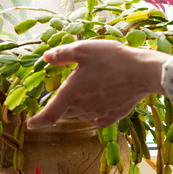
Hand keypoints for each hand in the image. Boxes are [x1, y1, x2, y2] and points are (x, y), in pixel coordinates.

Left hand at [27, 40, 169, 128]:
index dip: (37, 121)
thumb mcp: (83, 49)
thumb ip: (62, 54)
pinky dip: (94, 114)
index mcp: (71, 94)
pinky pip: (98, 119)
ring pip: (81, 115)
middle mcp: (82, 108)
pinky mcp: (114, 116)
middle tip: (69, 90)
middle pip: (65, 113)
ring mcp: (99, 114)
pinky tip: (99, 106)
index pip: (48, 115)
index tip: (29, 124)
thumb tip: (46, 57)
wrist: (143, 72)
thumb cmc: (112, 59)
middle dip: (62, 105)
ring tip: (88, 89)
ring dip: (79, 107)